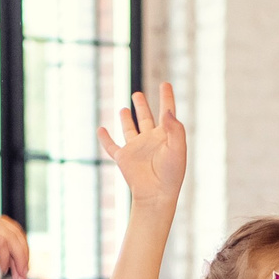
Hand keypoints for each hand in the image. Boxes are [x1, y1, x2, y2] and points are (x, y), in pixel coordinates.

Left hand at [0, 214, 29, 278]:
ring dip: (23, 257)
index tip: (4, 272)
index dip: (6, 257)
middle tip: (21, 278)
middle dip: (20, 259)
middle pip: (11, 237)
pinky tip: (20, 265)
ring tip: (21, 275)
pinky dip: (23, 252)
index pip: (0, 239)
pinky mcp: (4, 223)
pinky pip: (19, 236)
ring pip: (18, 237)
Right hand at [97, 84, 185, 207]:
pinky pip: (112, 146)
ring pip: (129, 129)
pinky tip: (101, 130)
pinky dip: (105, 138)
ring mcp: (136, 148)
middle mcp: (150, 140)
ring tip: (124, 109)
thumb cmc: (171, 174)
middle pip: (145, 118)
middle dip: (141, 106)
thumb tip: (167, 111)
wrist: (156, 195)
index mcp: (165, 135)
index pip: (166, 112)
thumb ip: (175, 128)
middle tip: (137, 94)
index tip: (165, 84)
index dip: (166, 97)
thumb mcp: (177, 148)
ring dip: (126, 119)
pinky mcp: (123, 158)